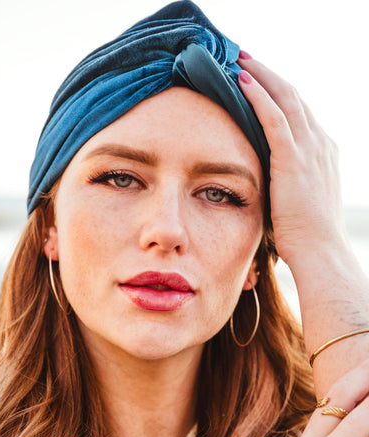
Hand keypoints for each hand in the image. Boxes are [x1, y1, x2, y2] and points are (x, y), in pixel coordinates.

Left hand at [237, 54, 345, 266]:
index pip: (298, 111)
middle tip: (244, 58)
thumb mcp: (299, 199)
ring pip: (284, 98)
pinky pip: (275, 118)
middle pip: (292, 96)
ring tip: (238, 60)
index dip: (277, 91)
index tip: (256, 79)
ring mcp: (310, 149)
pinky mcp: (295, 160)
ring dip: (260, 76)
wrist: (320, 252)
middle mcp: (320, 143)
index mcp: (322, 151)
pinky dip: (258, 96)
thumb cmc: (306, 234)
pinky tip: (241, 82)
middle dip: (268, 74)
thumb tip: (266, 177)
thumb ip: (287, 180)